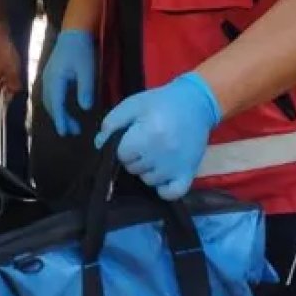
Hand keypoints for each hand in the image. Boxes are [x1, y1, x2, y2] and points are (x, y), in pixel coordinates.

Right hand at [0, 29, 21, 102]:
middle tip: (16, 83)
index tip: (13, 95)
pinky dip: (4, 73)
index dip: (5, 99)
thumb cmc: (3, 53)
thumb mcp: (13, 71)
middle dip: (6, 89)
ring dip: (6, 80)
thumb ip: (14, 85)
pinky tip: (11, 68)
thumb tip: (14, 93)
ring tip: (14, 73)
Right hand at [39, 30, 95, 135]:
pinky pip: (50, 96)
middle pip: (51, 105)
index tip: (65, 132)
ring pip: (48, 101)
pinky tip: (64, 110)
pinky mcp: (49, 77)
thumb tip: (85, 108)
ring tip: (70, 125)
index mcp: (55, 79)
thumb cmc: (81, 51)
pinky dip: (56, 106)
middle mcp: (47, 81)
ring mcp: (46, 78)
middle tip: (73, 132)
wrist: (73, 34)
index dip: (60, 119)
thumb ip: (85, 88)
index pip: (56, 104)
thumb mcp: (87, 70)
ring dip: (58, 114)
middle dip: (60, 120)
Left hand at [94, 72, 221, 200]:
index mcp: (147, 136)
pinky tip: (162, 175)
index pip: (121, 155)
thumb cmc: (160, 102)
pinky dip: (164, 188)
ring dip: (147, 170)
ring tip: (156, 152)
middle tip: (145, 142)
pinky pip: (171, 193)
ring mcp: (176, 167)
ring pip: (149, 181)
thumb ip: (111, 123)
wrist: (195, 103)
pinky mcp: (189, 174)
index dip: (123, 146)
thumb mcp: (132, 105)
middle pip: (133, 169)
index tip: (131, 136)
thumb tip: (100, 145)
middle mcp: (161, 155)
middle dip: (134, 157)